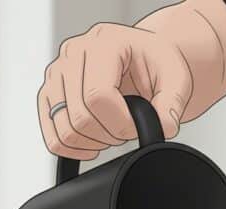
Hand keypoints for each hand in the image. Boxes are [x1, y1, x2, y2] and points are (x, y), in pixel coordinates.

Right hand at [37, 0, 225, 159]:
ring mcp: (56, 74)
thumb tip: (163, 127)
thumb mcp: (177, 78)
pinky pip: (53, 137)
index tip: (137, 127)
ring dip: (92, 142)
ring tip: (112, 130)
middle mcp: (74, 54)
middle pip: (79, 117)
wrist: (142, 60)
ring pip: (64, 131)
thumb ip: (172, 104)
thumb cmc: (155, 64)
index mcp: (104, 43)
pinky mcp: (49, 95)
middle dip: (109, 134)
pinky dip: (73, 148)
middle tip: (127, 128)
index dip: (120, 123)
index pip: (98, 96)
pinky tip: (94, 141)